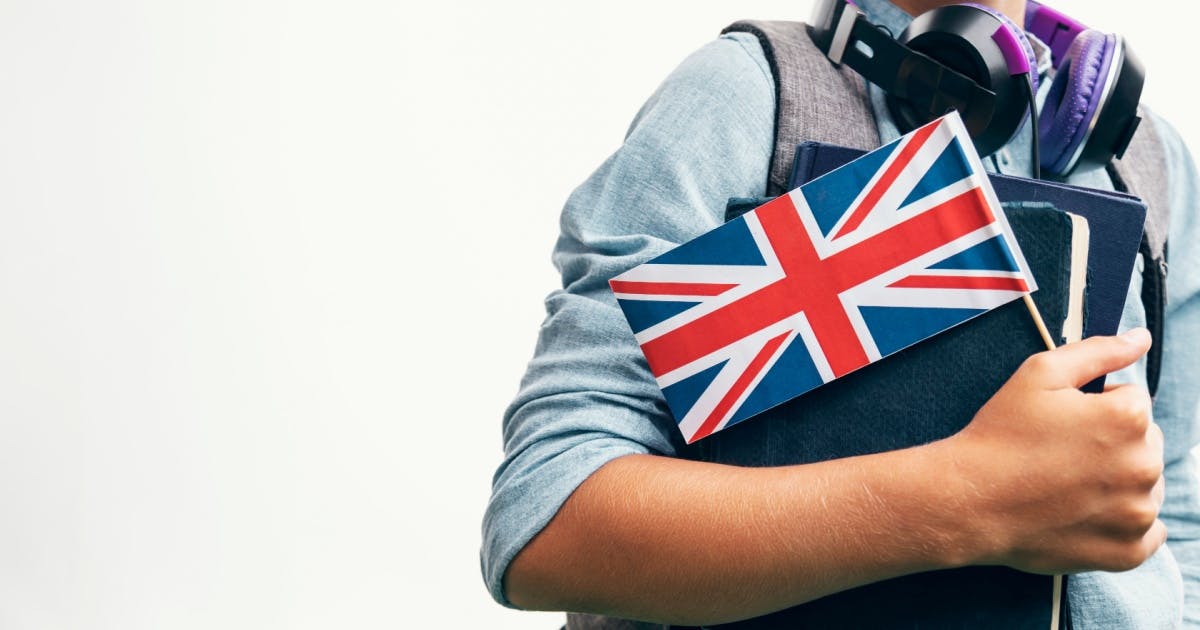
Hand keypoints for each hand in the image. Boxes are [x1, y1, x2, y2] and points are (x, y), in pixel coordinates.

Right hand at [943, 328, 1164, 573]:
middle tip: (1060, 454)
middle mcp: (1144, 465)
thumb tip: (1141, 339)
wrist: (970, 500)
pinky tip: (1085, 513)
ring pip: (1145, 485)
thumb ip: (1098, 350)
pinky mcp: (1128, 551)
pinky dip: (1123, 523)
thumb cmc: (1000, 435)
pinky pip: (1148, 532)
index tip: (1061, 423)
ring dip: (1118, 481)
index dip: (1093, 407)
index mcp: (1128, 418)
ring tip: (1067, 484)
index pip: (1132, 401)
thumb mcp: (1039, 374)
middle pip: (1144, 442)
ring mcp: (1138, 513)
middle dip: (1112, 443)